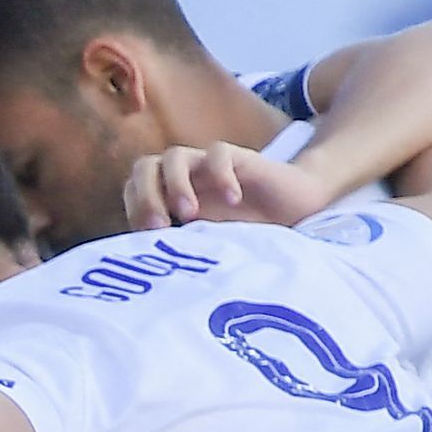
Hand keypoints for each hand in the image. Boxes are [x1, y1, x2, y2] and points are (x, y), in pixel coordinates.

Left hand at [127, 141, 335, 230]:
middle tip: (160, 226)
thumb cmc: (249, 233)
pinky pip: (218, 153)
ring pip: (175, 156)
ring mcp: (209, 167)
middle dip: (145, 195)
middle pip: (144, 167)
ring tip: (190, 215)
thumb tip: (152, 278)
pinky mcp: (239, 158)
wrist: (298, 211)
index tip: (146, 239)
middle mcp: (185, 178)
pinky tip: (232, 201)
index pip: (133, 189)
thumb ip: (182, 250)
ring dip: (175, 183)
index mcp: (169, 197)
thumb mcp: (209, 247)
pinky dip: (219, 174)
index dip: (134, 208)